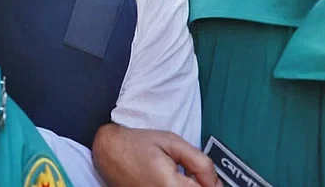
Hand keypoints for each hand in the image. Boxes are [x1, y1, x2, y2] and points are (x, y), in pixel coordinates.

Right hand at [93, 125, 219, 186]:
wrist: (109, 150)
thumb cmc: (138, 143)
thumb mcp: (173, 142)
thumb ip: (200, 163)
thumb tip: (216, 183)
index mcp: (170, 186)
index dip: (211, 184)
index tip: (209, 178)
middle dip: (199, 186)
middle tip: (195, 176)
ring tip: (182, 178)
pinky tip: (173, 182)